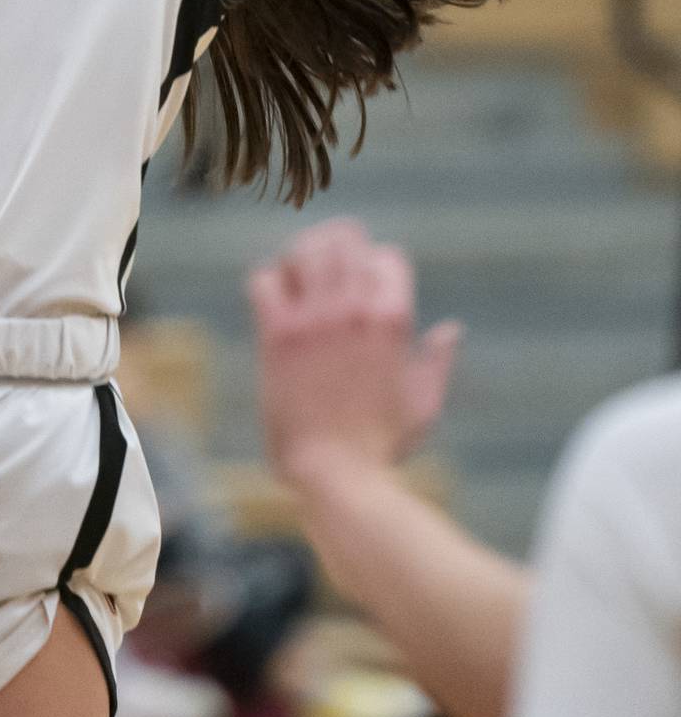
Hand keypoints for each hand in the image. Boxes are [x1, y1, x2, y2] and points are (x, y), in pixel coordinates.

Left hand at [248, 219, 461, 492]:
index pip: (387, 257)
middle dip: (339, 244)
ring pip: (303, 250)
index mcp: (394, 321)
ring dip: (301, 254)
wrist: (335, 476)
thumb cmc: (381, 445)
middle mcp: (354, 310)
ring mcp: (314, 320)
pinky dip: (267, 280)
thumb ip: (437, 362)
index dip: (378, 265)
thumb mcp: (422, 405)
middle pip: (344, 241)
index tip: (367, 280)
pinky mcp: (277, 335)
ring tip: (299, 268)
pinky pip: (264, 279)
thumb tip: (452, 329)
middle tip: (329, 257)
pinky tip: (273, 296)